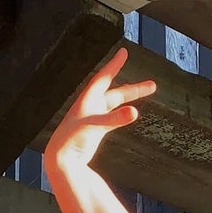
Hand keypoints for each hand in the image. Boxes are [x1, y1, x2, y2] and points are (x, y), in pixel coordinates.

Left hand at [44, 46, 154, 172]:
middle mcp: (91, 107)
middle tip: (152, 85)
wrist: (60, 160)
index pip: (103, 77)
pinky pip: (111, 117)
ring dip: (130, 98)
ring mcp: (93, 119)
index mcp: (88, 100)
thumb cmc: (71, 141)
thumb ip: (114, 119)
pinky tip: (129, 113)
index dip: (114, 65)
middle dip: (133, 89)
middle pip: (115, 93)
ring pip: (115, 104)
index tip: (124, 52)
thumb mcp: (94, 127)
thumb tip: (134, 112)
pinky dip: (121, 114)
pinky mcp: (95, 131)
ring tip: (147, 93)